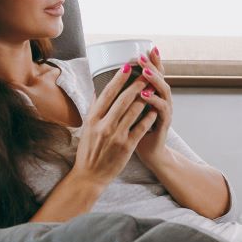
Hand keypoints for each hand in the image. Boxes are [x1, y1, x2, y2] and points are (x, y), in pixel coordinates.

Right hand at [71, 58, 157, 186]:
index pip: (107, 93)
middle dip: (136, 84)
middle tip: (146, 73)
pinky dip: (148, 117)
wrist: (90, 175)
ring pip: (134, 111)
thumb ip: (94, 109)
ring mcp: (116, 136)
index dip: (118, 78)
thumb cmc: (88, 150)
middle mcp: (104, 125)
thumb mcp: (87, 128)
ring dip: (145, 97)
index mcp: (93, 119)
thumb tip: (99, 91)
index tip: (127, 66)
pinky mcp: (127, 146)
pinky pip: (141, 128)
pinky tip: (154, 109)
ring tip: (153, 87)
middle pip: (123, 99)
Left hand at [129, 46, 171, 162]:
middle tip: (142, 57)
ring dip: (154, 81)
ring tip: (144, 73)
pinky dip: (154, 102)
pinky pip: (162, 110)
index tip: (144, 49)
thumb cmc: (134, 131)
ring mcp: (165, 111)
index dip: (151, 61)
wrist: (148, 153)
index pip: (153, 73)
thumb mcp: (127, 112)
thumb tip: (99, 83)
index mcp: (153, 94)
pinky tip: (146, 96)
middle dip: (152, 66)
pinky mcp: (165, 124)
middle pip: (160, 77)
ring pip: (164, 91)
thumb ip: (119, 97)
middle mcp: (161, 99)